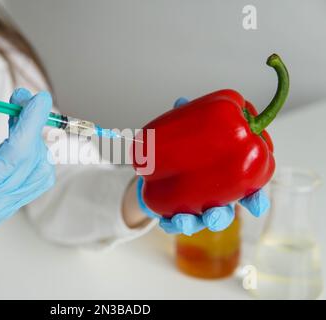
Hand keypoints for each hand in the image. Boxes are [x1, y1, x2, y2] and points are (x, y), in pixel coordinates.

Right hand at [0, 77, 54, 248]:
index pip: (15, 154)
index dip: (30, 124)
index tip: (39, 99)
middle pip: (31, 159)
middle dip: (31, 124)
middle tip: (21, 99)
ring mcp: (7, 207)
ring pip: (41, 171)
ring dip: (35, 140)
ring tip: (18, 119)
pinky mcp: (12, 205)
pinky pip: (37, 180)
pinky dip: (35, 156)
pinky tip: (21, 140)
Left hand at [136, 97, 269, 235]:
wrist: (156, 168)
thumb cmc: (183, 149)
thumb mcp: (187, 133)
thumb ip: (188, 120)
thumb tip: (181, 102)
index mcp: (224, 180)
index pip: (245, 191)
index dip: (254, 199)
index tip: (255, 204)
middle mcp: (212, 198)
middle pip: (224, 213)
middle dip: (221, 217)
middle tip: (214, 213)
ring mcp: (194, 208)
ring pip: (199, 222)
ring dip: (193, 224)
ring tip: (184, 220)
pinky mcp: (174, 214)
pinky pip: (173, 224)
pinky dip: (171, 224)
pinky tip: (168, 222)